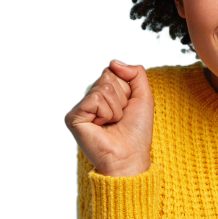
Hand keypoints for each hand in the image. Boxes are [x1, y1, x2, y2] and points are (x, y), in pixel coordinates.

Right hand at [64, 60, 154, 176]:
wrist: (131, 156)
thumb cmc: (137, 132)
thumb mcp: (144, 96)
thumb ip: (136, 73)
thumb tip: (114, 62)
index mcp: (103, 94)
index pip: (113, 71)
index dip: (127, 89)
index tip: (126, 109)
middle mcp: (90, 99)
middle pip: (107, 76)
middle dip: (122, 97)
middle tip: (119, 118)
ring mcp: (80, 108)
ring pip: (103, 88)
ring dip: (116, 108)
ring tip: (112, 123)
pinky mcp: (74, 117)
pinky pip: (95, 99)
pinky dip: (106, 113)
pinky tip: (103, 126)